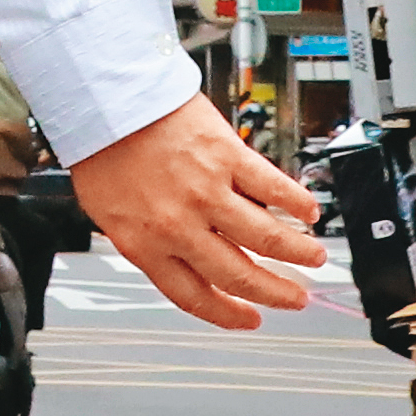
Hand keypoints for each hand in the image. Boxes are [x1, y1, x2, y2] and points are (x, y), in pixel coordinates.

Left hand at [66, 95, 326, 331]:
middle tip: (295, 297)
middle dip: (275, 292)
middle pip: (239, 275)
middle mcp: (179, 225)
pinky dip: (297, 203)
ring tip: (314, 256)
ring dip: (298, 252)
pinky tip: (309, 211)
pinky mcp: (226, 155)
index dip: (229, 314)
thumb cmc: (101, 148)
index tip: (251, 319)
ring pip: (267, 237)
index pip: (195, 296)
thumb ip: (147, 240)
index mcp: (145, 245)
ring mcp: (206, 191)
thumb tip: (182, 258)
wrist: (104, 96)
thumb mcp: (110, 213)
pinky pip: (272, 187)